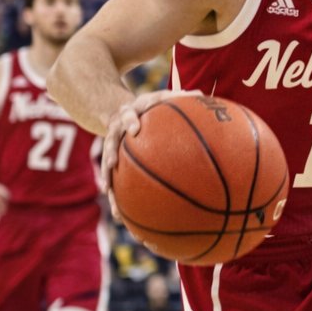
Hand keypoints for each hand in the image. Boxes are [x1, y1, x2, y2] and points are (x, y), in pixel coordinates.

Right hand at [100, 89, 202, 216]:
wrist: (116, 109)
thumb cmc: (149, 105)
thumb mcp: (162, 97)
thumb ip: (180, 96)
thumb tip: (204, 94)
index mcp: (129, 114)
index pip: (127, 115)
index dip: (130, 120)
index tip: (135, 129)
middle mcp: (116, 131)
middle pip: (110, 142)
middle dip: (110, 152)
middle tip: (112, 164)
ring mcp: (111, 147)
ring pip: (106, 165)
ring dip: (108, 180)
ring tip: (110, 197)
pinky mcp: (112, 161)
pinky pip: (113, 180)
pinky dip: (116, 197)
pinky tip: (119, 216)